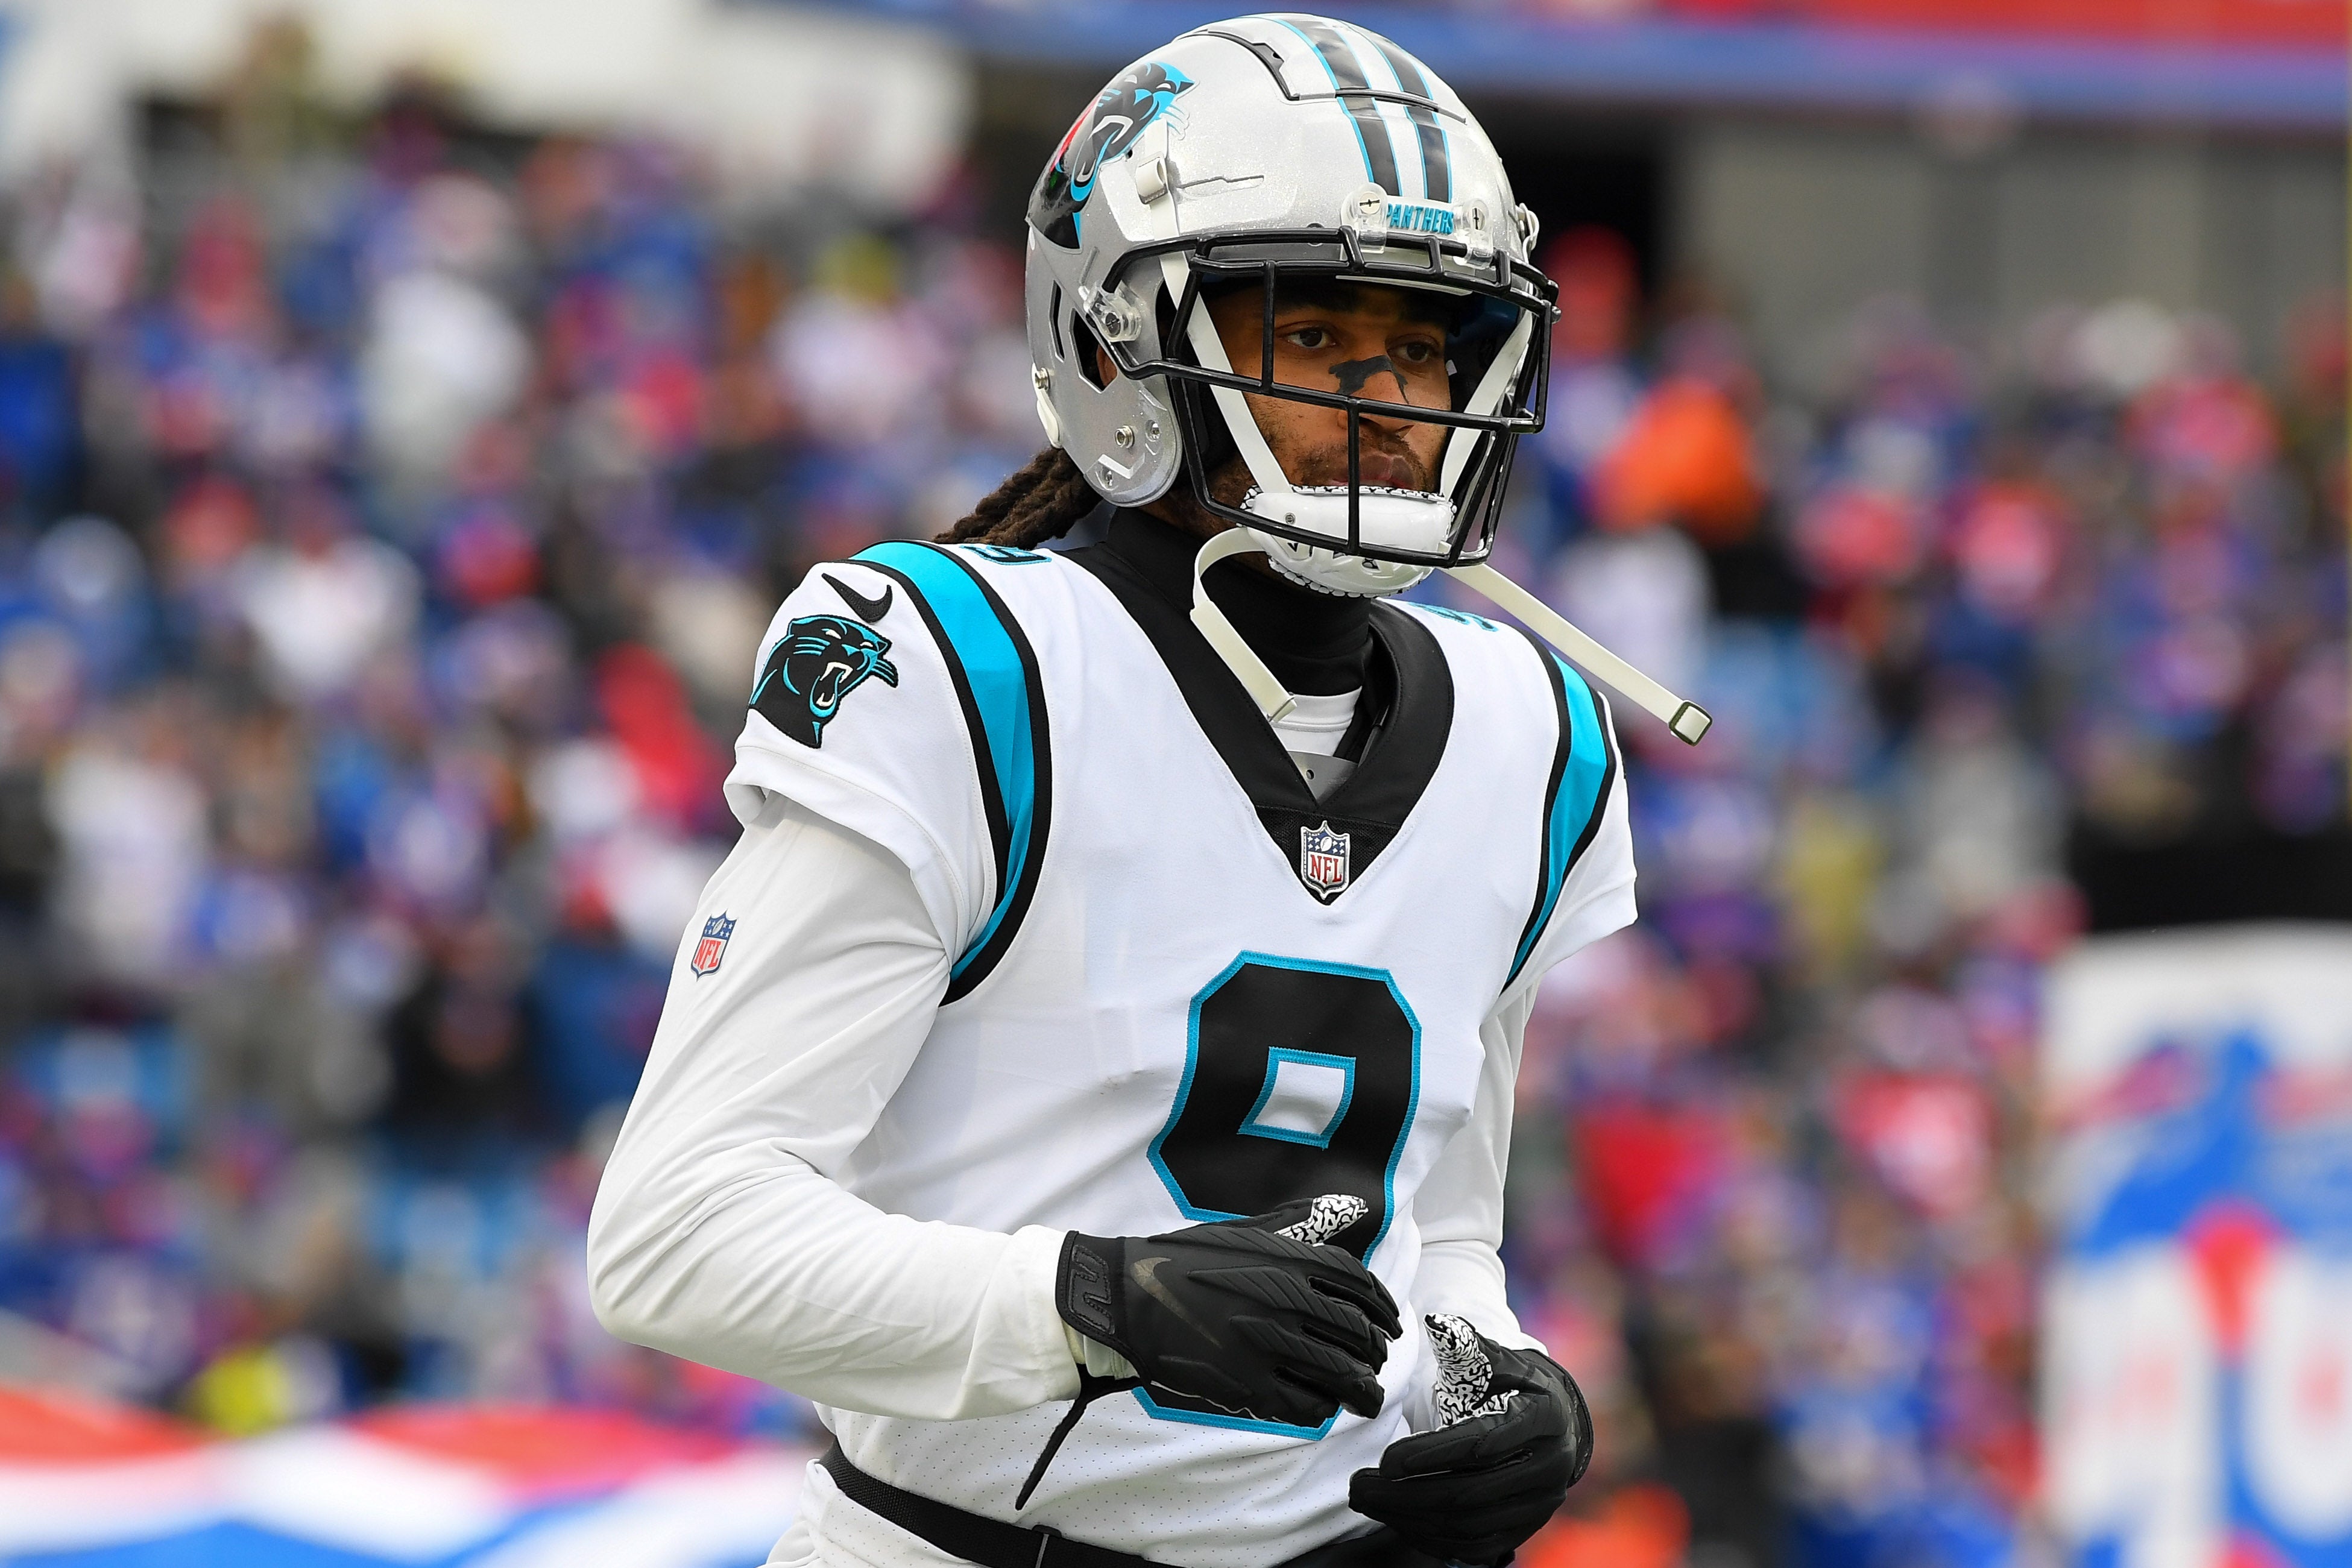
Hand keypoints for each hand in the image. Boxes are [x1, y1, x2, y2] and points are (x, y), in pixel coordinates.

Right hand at [1055, 1201, 1401, 1428]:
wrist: (1128, 1296)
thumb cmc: (1185, 1259)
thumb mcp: (1245, 1231)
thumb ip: (1298, 1222)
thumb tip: (1348, 1205)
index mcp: (1289, 1260)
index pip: (1359, 1286)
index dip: (1384, 1308)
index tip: (1391, 1324)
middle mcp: (1286, 1301)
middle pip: (1357, 1334)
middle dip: (1375, 1353)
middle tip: (1377, 1362)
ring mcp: (1268, 1346)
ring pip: (1340, 1375)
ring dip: (1361, 1388)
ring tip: (1365, 1396)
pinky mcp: (1248, 1385)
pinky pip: (1305, 1404)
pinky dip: (1323, 1407)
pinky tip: (1323, 1405)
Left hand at [1348, 1319, 1593, 1564]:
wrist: (1554, 1422)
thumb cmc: (1513, 1385)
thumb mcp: (1497, 1360)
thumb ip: (1467, 1346)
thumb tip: (1437, 1324)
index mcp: (1543, 1417)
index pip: (1482, 1443)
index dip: (1431, 1454)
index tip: (1386, 1460)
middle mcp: (1550, 1466)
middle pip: (1470, 1492)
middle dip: (1407, 1493)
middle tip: (1359, 1486)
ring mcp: (1541, 1503)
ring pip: (1469, 1525)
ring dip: (1411, 1518)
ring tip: (1368, 1500)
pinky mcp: (1526, 1528)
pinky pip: (1476, 1546)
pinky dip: (1433, 1538)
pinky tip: (1398, 1520)